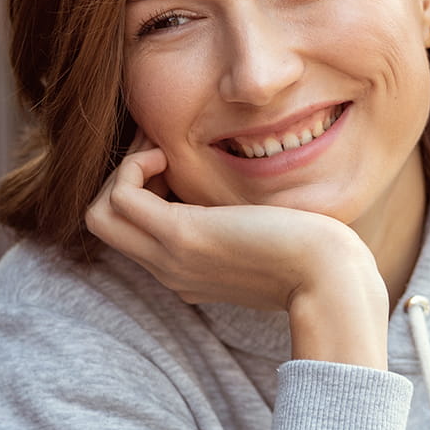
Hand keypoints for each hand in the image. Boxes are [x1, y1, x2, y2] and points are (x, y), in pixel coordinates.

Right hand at [86, 136, 387, 366]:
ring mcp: (170, 257)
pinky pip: (121, 197)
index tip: (174, 161)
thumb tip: (236, 197)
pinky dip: (134, 167)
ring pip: (100, 213)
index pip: (130, 231)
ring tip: (164, 153)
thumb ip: (238, 224)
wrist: (329, 278)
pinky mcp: (181, 237)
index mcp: (184, 270)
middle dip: (123, 175)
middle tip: (162, 151)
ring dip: (125, 170)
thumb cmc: (312, 253)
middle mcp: (169, 269)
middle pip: (102, 223)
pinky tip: (169, 155)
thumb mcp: (262, 237)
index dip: (143, 187)